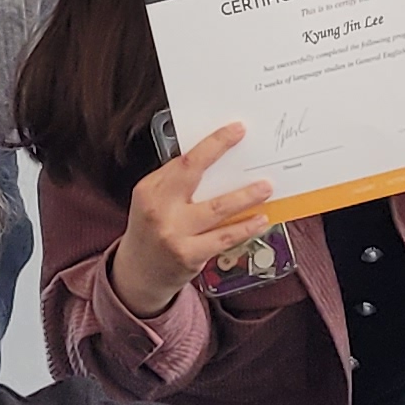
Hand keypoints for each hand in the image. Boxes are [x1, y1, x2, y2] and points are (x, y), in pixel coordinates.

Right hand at [111, 124, 272, 320]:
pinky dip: (246, 227)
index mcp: (150, 190)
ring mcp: (174, 234)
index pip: (184, 160)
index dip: (213, 143)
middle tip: (252, 148)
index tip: (235, 130)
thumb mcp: (154, 201)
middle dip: (223, 156)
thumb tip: (220, 161)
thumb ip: (178, 183)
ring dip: (246, 197)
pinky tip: (260, 220)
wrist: (138, 274)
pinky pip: (225, 237)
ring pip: (218, 209)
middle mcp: (159, 209)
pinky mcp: (188, 256)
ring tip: (266, 188)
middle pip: (195, 175)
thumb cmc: (152, 230)